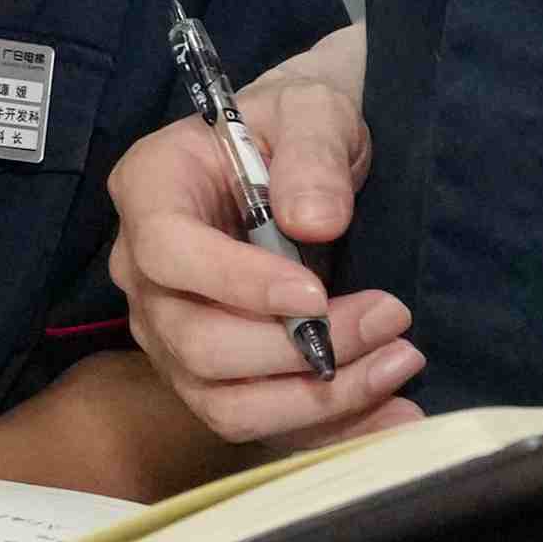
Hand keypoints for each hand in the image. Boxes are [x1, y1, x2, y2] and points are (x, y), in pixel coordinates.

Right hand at [104, 54, 418, 448]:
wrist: (300, 163)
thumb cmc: (293, 129)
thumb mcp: (314, 110)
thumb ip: (313, 153)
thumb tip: (314, 223)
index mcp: (151, 189)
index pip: (169, 252)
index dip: (236, 283)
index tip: (315, 292)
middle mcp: (144, 274)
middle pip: (195, 342)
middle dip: (294, 347)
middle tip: (388, 318)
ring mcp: (172, 334)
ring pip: (223, 401)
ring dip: (316, 398)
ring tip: (398, 362)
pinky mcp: (212, 377)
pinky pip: (260, 425)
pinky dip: (327, 431)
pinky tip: (394, 415)